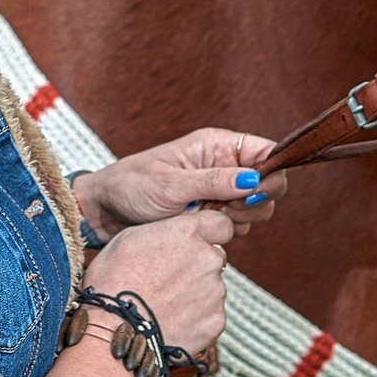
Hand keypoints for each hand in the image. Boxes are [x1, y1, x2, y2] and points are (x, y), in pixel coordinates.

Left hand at [75, 127, 285, 242]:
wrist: (104, 211)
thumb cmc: (130, 187)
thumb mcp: (170, 185)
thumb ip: (213, 182)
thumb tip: (254, 179)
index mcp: (215, 145)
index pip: (267, 152)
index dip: (272, 172)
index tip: (254, 193)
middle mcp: (222, 165)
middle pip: (269, 184)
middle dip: (253, 201)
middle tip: (221, 209)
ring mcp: (219, 190)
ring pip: (257, 208)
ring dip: (237, 219)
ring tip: (201, 217)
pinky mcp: (212, 213)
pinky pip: (239, 225)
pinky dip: (225, 230)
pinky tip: (198, 227)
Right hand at [81, 207, 231, 357]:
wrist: (113, 330)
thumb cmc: (113, 281)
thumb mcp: (129, 238)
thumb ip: (166, 231)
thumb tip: (178, 234)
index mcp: (188, 233)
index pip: (221, 224)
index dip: (209, 233)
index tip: (198, 243)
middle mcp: (209, 259)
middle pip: (215, 257)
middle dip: (199, 265)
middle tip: (170, 279)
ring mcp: (215, 292)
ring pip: (212, 287)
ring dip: (196, 292)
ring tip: (165, 304)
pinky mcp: (216, 321)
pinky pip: (211, 314)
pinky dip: (196, 317)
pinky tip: (172, 320)